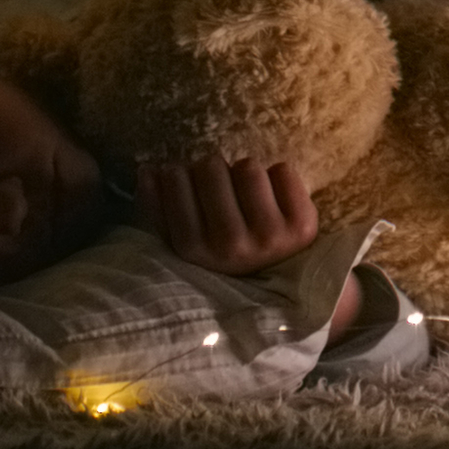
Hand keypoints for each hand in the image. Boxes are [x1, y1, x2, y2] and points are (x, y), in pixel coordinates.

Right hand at [143, 156, 321, 273]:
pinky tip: (274, 198)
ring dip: (246, 174)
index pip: (175, 178)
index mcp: (193, 250)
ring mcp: (268, 237)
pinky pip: (282, 171)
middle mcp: (230, 246)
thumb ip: (157, 206)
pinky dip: (278, 178)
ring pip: (247, 167)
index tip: (186, 180)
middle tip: (220, 189)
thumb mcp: (182, 238)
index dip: (180, 171)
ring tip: (247, 196)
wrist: (277, 282)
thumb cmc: (221, 251)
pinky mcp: (301, 226)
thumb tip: (147, 169)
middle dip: (212, 171)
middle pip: (211, 166)